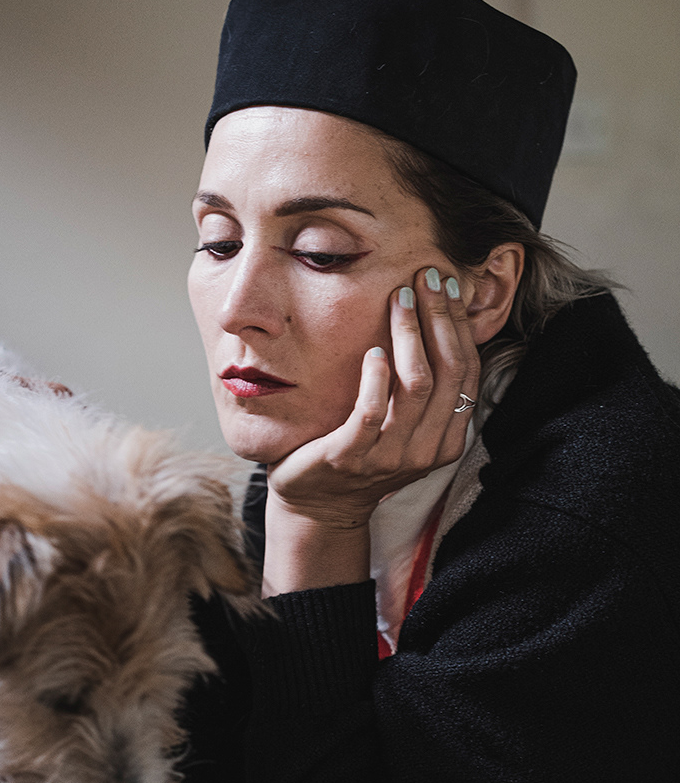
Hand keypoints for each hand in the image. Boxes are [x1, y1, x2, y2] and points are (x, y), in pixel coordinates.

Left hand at [262, 268, 478, 594]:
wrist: (317, 504)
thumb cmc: (360, 452)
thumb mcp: (403, 424)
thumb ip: (423, 388)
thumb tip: (437, 320)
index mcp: (446, 439)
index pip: (466, 372)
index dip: (459, 325)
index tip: (446, 284)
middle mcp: (426, 450)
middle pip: (448, 372)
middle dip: (439, 318)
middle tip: (425, 277)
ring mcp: (389, 456)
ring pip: (416, 386)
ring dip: (409, 335)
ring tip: (400, 299)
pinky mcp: (350, 457)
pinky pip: (370, 413)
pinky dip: (376, 379)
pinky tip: (373, 352)